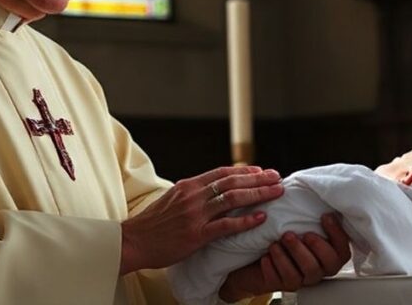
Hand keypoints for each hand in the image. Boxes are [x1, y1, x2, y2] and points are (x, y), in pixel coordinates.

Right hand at [119, 166, 283, 274]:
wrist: (133, 241)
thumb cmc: (153, 224)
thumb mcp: (172, 199)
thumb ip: (193, 194)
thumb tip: (213, 189)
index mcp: (188, 185)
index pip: (222, 173)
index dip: (245, 171)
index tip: (262, 171)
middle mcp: (193, 196)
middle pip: (232, 182)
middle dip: (258, 179)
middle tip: (277, 177)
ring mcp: (195, 215)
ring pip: (233, 199)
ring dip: (258, 194)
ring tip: (276, 192)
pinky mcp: (196, 234)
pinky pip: (226, 226)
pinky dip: (245, 220)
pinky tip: (261, 217)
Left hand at [218, 213, 350, 301]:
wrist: (252, 257)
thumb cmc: (277, 234)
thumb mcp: (292, 222)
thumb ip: (305, 211)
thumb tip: (310, 186)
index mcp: (326, 253)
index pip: (342, 250)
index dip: (337, 234)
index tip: (324, 216)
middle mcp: (318, 268)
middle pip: (328, 264)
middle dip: (314, 246)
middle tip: (295, 233)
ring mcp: (302, 278)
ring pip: (306, 272)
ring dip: (291, 255)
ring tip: (275, 242)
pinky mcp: (283, 285)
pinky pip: (282, 280)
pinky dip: (273, 266)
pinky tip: (265, 256)